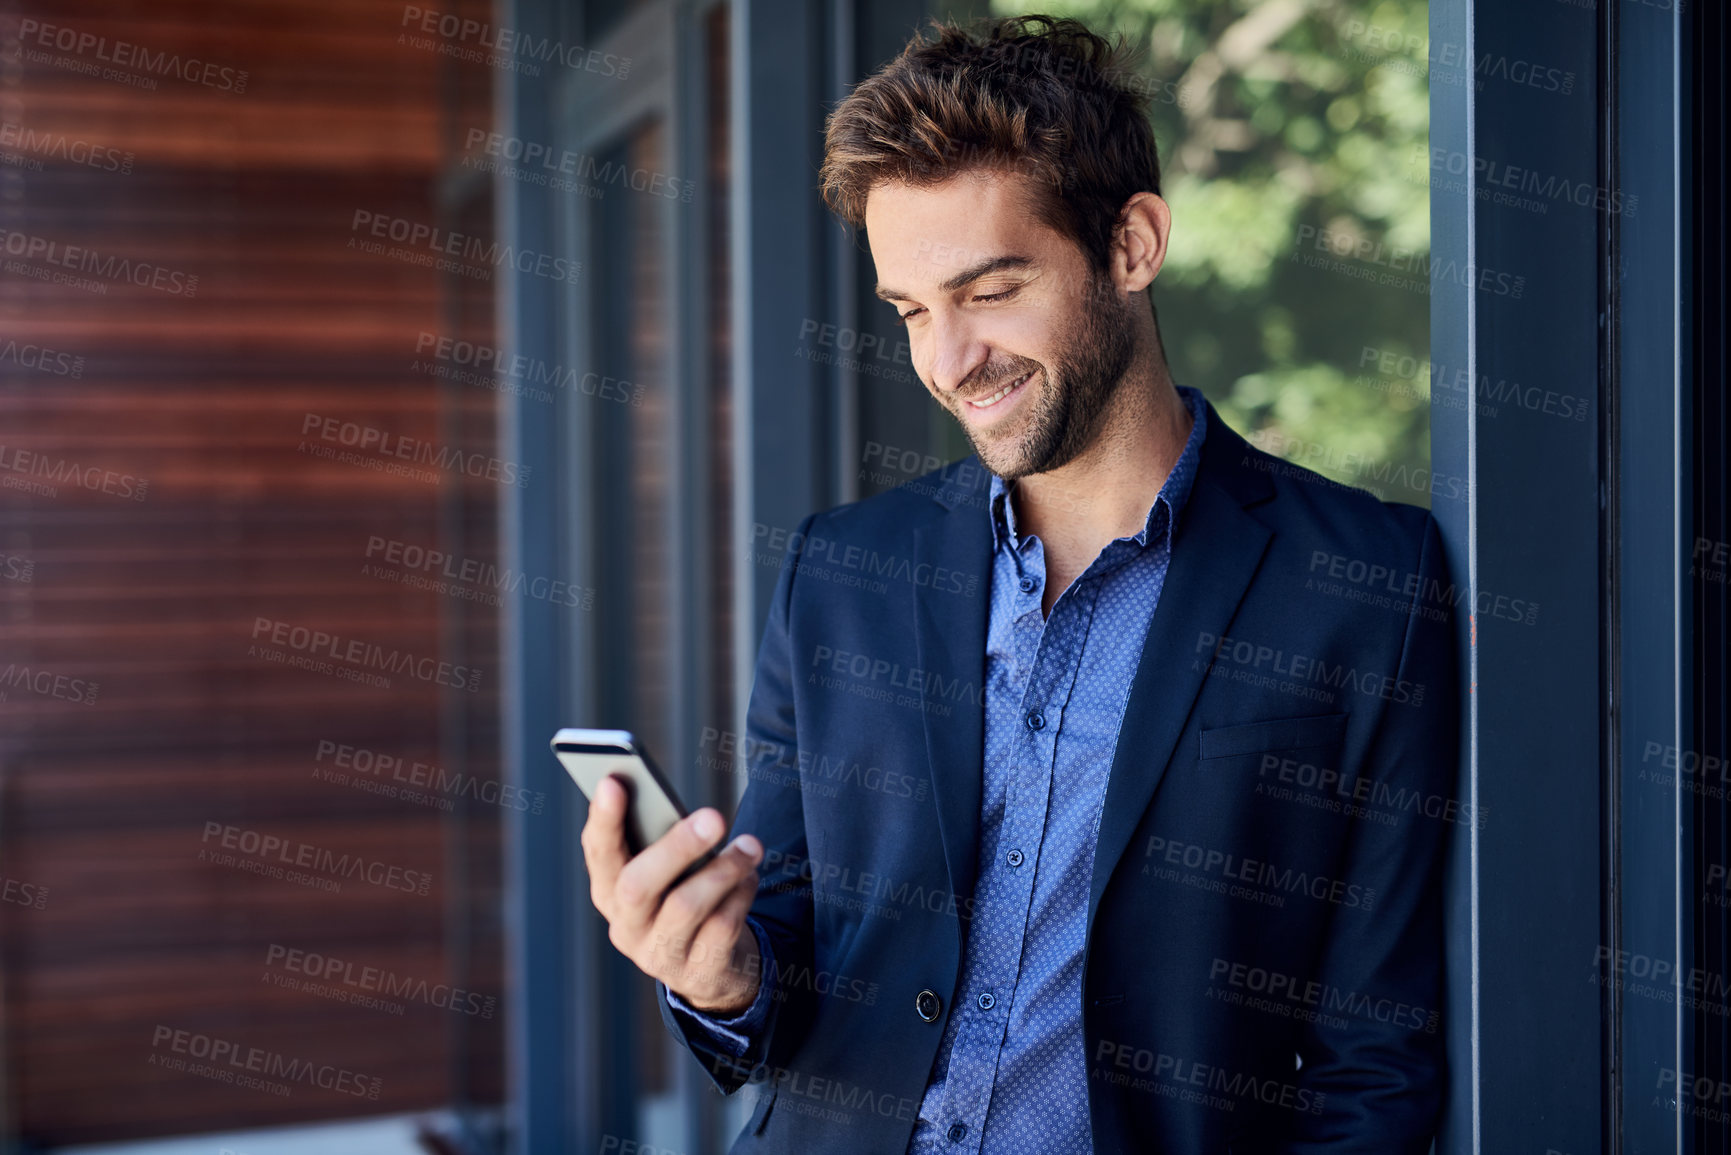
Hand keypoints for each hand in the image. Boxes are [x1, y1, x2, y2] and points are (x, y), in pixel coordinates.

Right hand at [580, 774, 765, 1014]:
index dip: (603, 820)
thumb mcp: (667, 873)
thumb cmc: (684, 897)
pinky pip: (721, 927)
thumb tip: (688, 810)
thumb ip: (663, 843)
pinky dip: (741, 894)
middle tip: (715, 817)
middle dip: (677, 846)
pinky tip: (750, 877)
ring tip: (750, 846)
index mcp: (609, 892)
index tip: (614, 782)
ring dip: (724, 869)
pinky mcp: (697, 973)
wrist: (711, 967)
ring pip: (686, 906)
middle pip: (637, 885)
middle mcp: (626, 927)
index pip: (598, 853)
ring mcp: (659, 955)